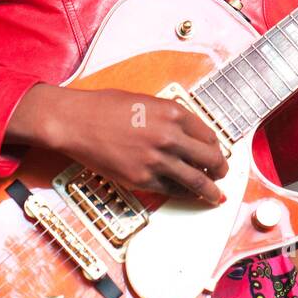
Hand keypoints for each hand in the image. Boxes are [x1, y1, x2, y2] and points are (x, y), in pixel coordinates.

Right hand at [6, 84, 228, 205]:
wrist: (75, 122)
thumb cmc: (104, 107)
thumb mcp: (145, 101)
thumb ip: (168, 117)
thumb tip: (186, 133)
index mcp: (173, 112)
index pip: (209, 135)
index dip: (216, 147)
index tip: (217, 153)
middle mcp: (170, 136)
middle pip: (210, 159)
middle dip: (220, 170)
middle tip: (222, 175)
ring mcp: (157, 160)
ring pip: (196, 181)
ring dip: (210, 191)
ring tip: (216, 197)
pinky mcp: (142, 178)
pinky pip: (171, 190)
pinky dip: (183, 194)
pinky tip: (187, 196)